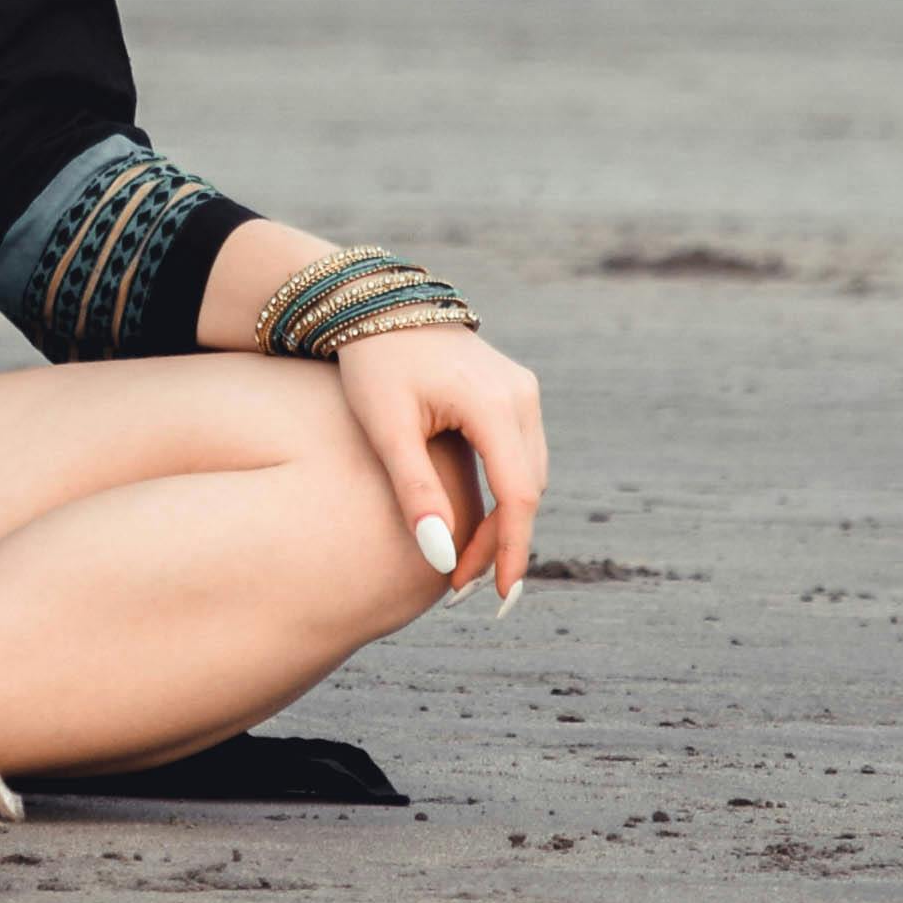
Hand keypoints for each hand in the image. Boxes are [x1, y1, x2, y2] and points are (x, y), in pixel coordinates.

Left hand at [332, 324, 545, 604]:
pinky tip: (479, 519)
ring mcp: (522, 390)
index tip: (497, 597)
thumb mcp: (385, 427)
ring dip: (506, 520)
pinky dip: (506, 491)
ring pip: (531, 475)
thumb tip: (441, 558)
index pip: (517, 495)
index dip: (510, 550)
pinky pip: (522, 454)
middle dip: (502, 542)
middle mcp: (521, 395)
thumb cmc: (372, 363)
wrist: (374, 305)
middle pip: (528, 490)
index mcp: (493, 403)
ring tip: (467, 560)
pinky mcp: (514, 391)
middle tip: (463, 584)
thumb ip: (415, 490)